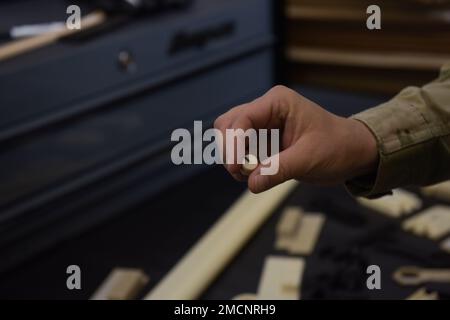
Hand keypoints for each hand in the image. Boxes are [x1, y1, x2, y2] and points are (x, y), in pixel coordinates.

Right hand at [214, 85, 378, 192]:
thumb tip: (252, 183)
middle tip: (240, 173)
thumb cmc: (337, 147)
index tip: (236, 169)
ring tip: (249, 175)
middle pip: (228, 124)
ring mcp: (262, 123)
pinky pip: (240, 150)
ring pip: (230, 136)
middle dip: (229, 149)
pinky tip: (255, 173)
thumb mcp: (309, 158)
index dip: (234, 144)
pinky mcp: (262, 140)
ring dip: (234, 157)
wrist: (351, 153)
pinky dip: (241, 163)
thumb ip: (279, 169)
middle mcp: (266, 109)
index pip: (243, 119)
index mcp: (278, 102)